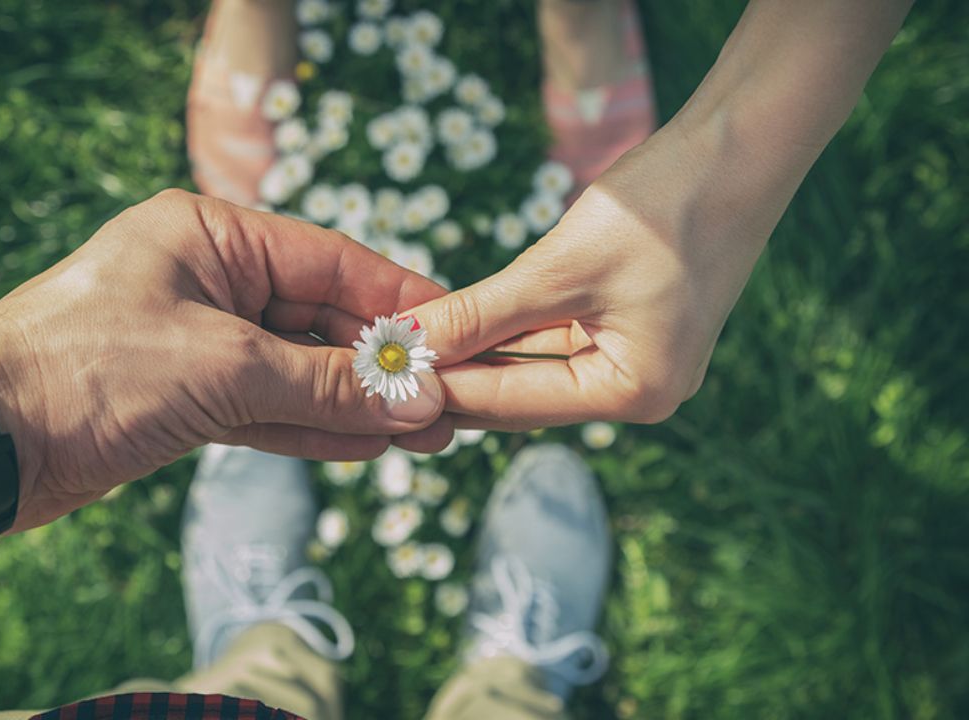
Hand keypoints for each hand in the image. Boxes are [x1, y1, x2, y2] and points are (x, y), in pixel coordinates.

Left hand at [0, 190, 449, 529]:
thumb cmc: (89, 369)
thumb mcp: (223, 368)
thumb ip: (323, 382)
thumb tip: (413, 398)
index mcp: (210, 235)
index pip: (330, 262)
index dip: (397, 300)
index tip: (455, 334)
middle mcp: (206, 280)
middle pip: (318, 318)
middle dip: (381, 364)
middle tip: (449, 402)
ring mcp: (195, 341)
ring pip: (296, 369)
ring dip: (356, 403)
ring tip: (428, 433)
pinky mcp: (183, 397)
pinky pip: (265, 408)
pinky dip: (312, 427)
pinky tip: (368, 445)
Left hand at [409, 124, 776, 428]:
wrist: (736, 149)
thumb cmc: (661, 207)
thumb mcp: (558, 267)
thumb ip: (482, 314)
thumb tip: (412, 348)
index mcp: (635, 391)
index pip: (515, 401)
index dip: (444, 387)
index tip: (381, 377)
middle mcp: (641, 391)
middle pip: (524, 396)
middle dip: (457, 378)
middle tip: (384, 369)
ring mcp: (638, 361)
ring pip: (535, 368)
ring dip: (478, 354)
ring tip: (411, 347)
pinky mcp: (631, 328)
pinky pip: (554, 342)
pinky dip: (509, 332)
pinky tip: (462, 323)